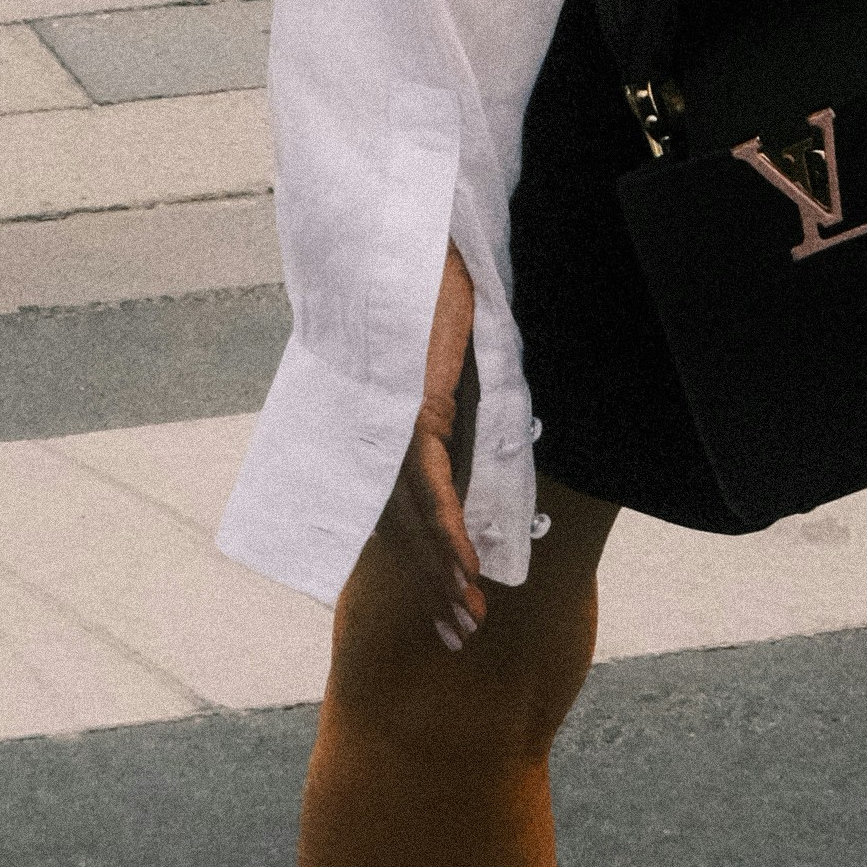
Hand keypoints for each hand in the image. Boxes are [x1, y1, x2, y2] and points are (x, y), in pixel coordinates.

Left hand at [373, 248, 487, 655]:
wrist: (407, 231)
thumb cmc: (428, 281)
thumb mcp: (453, 353)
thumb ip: (462, 397)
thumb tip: (490, 432)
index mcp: (381, 423)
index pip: (399, 507)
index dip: (424, 559)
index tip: (449, 602)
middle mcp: (376, 431)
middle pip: (402, 526)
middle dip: (434, 585)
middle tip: (460, 635)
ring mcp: (387, 423)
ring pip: (413, 516)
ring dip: (443, 572)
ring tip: (468, 620)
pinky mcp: (407, 408)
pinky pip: (426, 483)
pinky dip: (447, 528)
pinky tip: (466, 568)